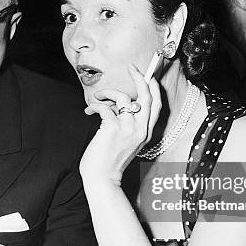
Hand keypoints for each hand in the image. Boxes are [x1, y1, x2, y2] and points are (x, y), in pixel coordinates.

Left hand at [79, 63, 161, 183]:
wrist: (102, 178)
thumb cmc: (110, 159)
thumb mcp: (127, 141)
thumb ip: (128, 124)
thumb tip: (120, 104)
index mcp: (146, 132)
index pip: (157, 105)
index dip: (153, 88)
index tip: (147, 75)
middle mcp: (140, 129)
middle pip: (146, 95)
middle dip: (139, 77)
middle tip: (131, 67)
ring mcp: (128, 128)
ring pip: (123, 97)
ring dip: (107, 92)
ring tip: (97, 97)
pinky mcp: (113, 128)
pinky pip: (105, 107)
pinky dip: (94, 105)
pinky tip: (89, 111)